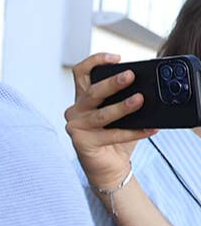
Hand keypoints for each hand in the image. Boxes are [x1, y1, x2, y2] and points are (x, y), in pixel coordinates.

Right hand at [64, 53, 156, 188]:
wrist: (110, 167)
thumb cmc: (114, 138)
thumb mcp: (120, 114)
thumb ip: (125, 99)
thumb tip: (146, 89)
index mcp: (83, 98)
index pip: (81, 73)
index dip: (95, 61)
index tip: (116, 58)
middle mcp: (76, 110)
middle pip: (92, 91)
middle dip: (112, 83)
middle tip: (130, 76)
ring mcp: (76, 126)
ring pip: (101, 114)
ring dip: (122, 107)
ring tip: (140, 100)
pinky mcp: (81, 142)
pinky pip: (111, 135)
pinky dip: (133, 132)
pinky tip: (150, 129)